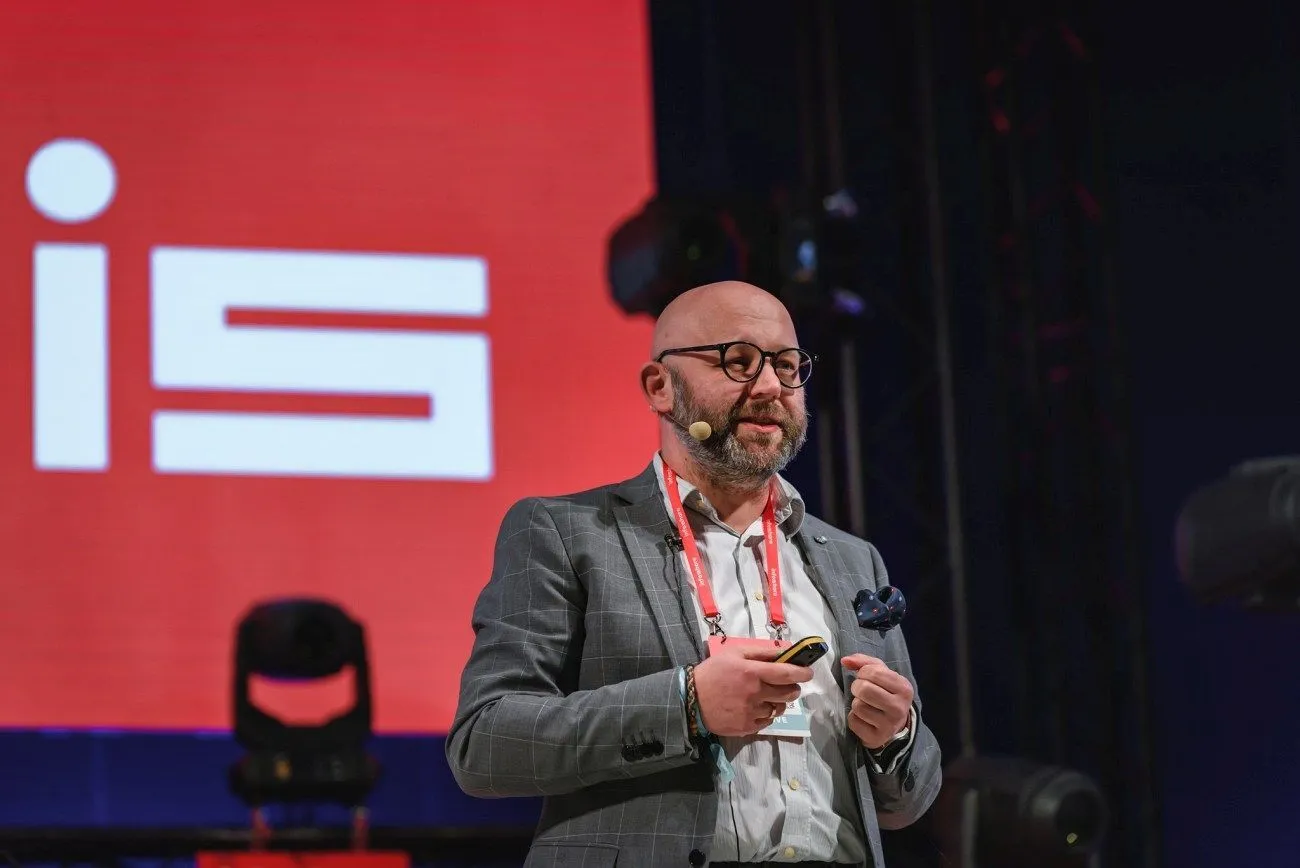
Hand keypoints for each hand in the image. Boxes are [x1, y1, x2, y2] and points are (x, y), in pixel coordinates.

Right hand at [693, 643, 813, 735]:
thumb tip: (784, 651)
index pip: (787, 673)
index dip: (802, 673)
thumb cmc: (713, 672)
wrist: (691, 699)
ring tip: (767, 697)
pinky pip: (767, 721)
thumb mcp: (734, 653)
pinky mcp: (747, 727)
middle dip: (793, 688)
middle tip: (787, 685)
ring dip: (779, 702)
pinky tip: (755, 707)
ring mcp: (752, 712)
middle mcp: (755, 693)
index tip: (808, 673)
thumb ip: (760, 652)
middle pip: (789, 693)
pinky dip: (766, 714)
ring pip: (779, 709)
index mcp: (752, 672)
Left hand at [842, 654, 913, 749]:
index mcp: (904, 688)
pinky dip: (854, 718)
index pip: (873, 672)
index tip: (866, 678)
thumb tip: (845, 660)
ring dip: (856, 704)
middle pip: (864, 689)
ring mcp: (889, 725)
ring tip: (865, 705)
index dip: (863, 673)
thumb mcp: (881, 673)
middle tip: (862, 692)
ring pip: (858, 706)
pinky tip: (864, 719)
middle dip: (857, 688)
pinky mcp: (876, 738)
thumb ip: (863, 662)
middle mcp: (899, 707)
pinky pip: (853, 721)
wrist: (894, 724)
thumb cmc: (886, 693)